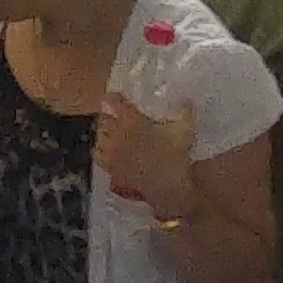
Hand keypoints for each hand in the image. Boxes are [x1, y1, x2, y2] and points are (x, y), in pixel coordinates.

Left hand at [96, 91, 199, 220]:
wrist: (168, 186)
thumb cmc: (176, 156)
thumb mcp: (185, 129)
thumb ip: (185, 111)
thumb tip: (185, 98)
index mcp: (132, 121)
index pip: (115, 102)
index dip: (113, 97)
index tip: (114, 96)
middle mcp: (117, 133)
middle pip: (103, 118)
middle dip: (107, 115)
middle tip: (114, 115)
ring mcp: (111, 151)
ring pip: (98, 135)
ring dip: (102, 131)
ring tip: (109, 131)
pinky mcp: (110, 167)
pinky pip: (96, 154)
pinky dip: (99, 149)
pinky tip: (105, 149)